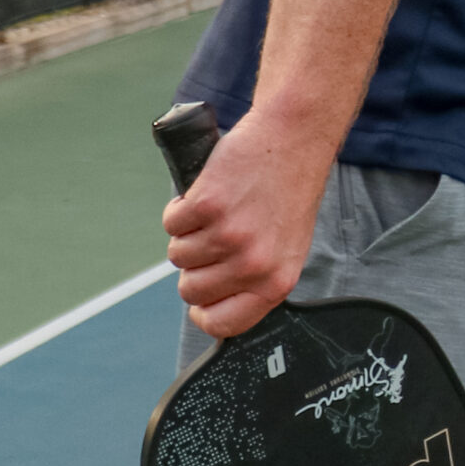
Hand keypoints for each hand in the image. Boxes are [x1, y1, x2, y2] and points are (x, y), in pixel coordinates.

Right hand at [162, 105, 335, 337]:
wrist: (293, 140)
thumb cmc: (288, 193)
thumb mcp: (286, 247)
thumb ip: (256, 278)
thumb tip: (214, 304)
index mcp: (277, 282)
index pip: (224, 324)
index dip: (204, 312)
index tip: (201, 299)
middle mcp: (254, 265)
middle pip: (190, 290)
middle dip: (194, 267)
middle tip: (215, 238)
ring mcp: (229, 236)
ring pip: (178, 255)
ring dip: (188, 234)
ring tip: (219, 211)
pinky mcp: (207, 206)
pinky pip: (171, 224)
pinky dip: (180, 208)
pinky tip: (208, 193)